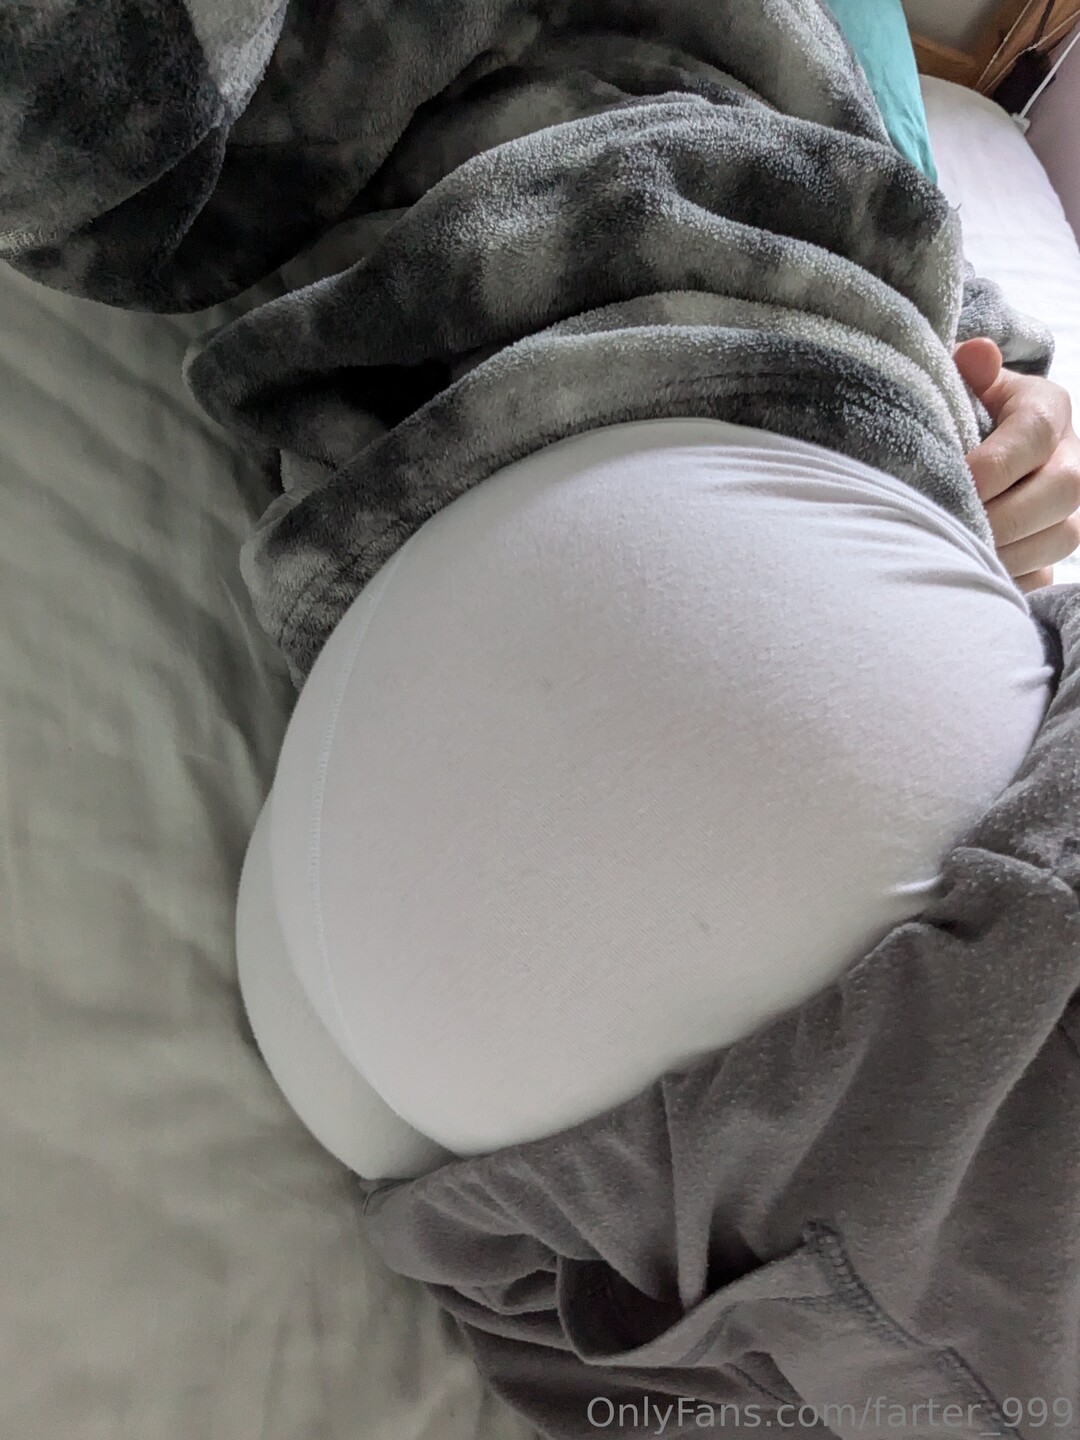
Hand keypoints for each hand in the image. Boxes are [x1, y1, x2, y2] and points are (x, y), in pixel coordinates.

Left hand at [954, 337, 1079, 592]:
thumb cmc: (959, 411)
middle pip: (1061, 492)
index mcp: (1048, 409)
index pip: (1034, 438)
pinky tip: (970, 574)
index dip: (993, 466)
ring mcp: (1071, 507)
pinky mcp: (1053, 545)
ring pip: (1058, 538)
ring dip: (1007, 552)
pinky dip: (1009, 578)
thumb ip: (967, 371)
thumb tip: (977, 354)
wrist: (973, 442)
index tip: (954, 483)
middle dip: (1003, 515)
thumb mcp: (962, 385)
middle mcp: (1072, 458)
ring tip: (956, 552)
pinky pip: (1044, 574)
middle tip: (950, 526)